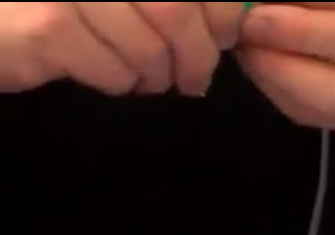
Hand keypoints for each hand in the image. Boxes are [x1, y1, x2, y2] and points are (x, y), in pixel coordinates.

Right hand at [0, 2, 245, 95]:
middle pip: (177, 10)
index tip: (223, 38)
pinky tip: (107, 74)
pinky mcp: (48, 26)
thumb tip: (243, 15)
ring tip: (146, 78)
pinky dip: (119, 82)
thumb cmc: (66, 4)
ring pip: (148, 45)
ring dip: (155, 74)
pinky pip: (114, 69)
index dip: (224, 13)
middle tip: (194, 78)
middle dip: (197, 54)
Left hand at [235, 1, 334, 138]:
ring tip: (252, 47)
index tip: (253, 12)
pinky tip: (275, 65)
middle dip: (278, 63)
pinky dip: (292, 94)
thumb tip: (278, 0)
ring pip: (329, 114)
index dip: (299, 28)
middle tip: (244, 32)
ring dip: (277, 82)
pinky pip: (329, 122)